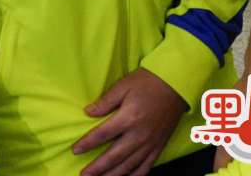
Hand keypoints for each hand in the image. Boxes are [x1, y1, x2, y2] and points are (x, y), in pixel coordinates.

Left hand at [73, 69, 187, 175]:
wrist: (175, 85)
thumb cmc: (146, 83)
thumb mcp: (122, 86)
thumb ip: (105, 102)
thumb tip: (88, 112)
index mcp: (128, 118)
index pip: (102, 135)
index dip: (87, 144)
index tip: (75, 150)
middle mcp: (139, 135)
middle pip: (114, 156)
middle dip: (97, 168)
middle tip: (84, 175)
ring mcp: (151, 143)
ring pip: (129, 165)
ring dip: (113, 175)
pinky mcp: (159, 147)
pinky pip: (147, 166)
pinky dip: (135, 175)